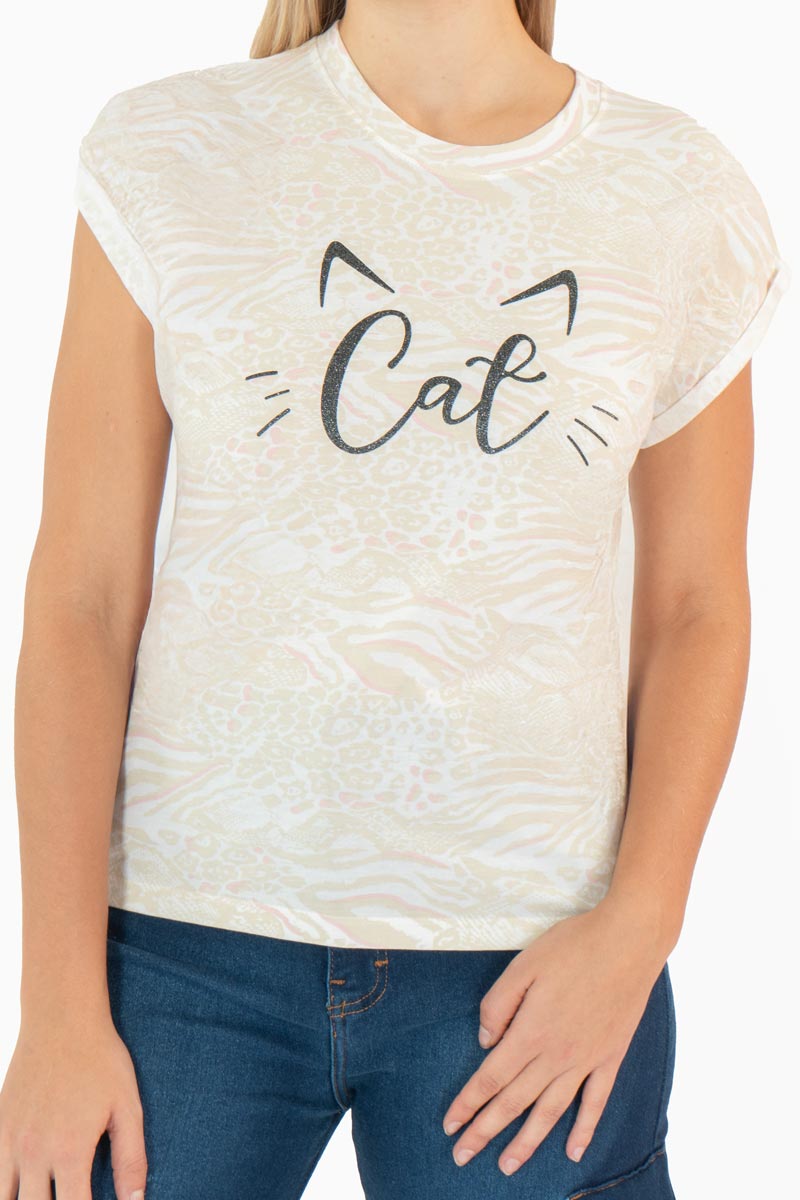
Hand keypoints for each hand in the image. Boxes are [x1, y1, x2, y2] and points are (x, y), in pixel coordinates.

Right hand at [0, 1008, 147, 1199]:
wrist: (62, 1022)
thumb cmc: (100, 1061)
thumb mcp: (128, 1107)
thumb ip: (131, 1159)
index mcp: (71, 1151)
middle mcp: (35, 1153)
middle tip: (69, 1198)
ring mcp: (10, 1143)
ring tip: (47, 1193)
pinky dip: (5, 1188)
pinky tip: (22, 1186)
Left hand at [441, 898, 672, 1175]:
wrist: (629, 940)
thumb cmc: (573, 946)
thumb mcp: (523, 965)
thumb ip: (498, 1005)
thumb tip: (485, 1042)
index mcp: (531, 1031)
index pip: (490, 1078)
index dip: (468, 1104)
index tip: (450, 1126)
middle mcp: (557, 1055)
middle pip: (514, 1102)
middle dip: (485, 1132)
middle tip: (462, 1157)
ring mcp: (587, 1060)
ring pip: (551, 1112)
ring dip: (527, 1142)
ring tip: (507, 1166)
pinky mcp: (611, 1057)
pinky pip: (595, 1102)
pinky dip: (584, 1129)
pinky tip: (573, 1151)